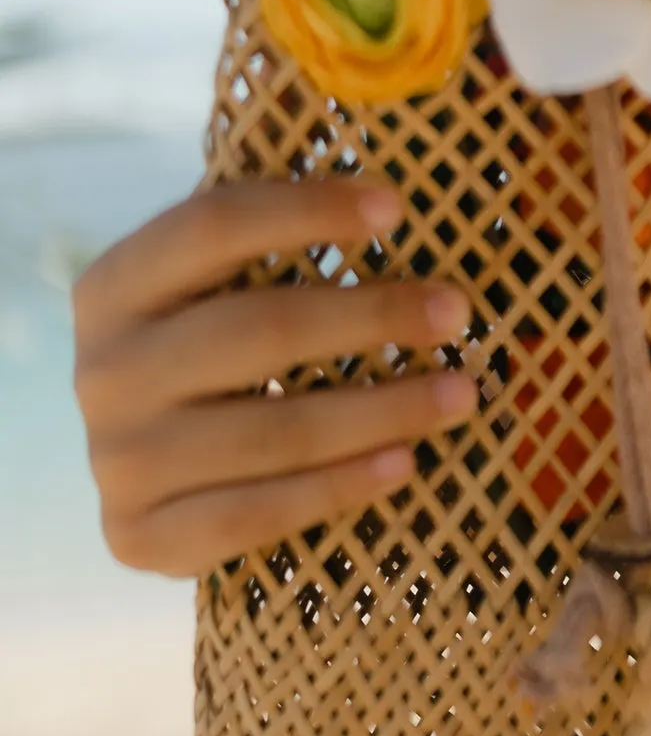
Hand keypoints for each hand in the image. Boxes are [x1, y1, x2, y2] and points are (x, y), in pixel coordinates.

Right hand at [73, 181, 476, 577]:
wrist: (144, 478)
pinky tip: (405, 463)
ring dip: (384, 410)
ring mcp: (118, 459)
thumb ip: (265, 250)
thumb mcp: (208, 295)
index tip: (397, 208)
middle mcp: (104, 370)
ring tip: (462, 394)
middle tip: (456, 312)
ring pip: (276, 430)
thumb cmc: (205, 359)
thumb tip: (388, 201)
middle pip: (259, 330)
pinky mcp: (140, 534)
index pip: (213, 227)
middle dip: (372, 316)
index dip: (307, 210)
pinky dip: (340, 488)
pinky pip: (259, 514)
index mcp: (114, 287)